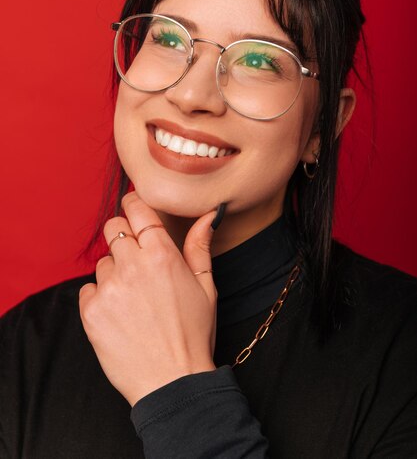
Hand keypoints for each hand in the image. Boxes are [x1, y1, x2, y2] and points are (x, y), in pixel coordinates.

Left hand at [79, 192, 217, 405]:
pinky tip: (120, 315)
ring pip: (103, 262)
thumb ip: (200, 246)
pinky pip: (88, 290)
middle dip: (123, 237)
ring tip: (134, 300)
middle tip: (135, 260)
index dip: (133, 204)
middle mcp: (132, 265)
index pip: (136, 209)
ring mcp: (109, 288)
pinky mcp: (91, 311)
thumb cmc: (193, 334)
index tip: (133, 209)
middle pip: (114, 228)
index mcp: (162, 254)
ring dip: (114, 273)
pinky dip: (100, 298)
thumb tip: (208, 215)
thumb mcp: (206, 287)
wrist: (172, 382)